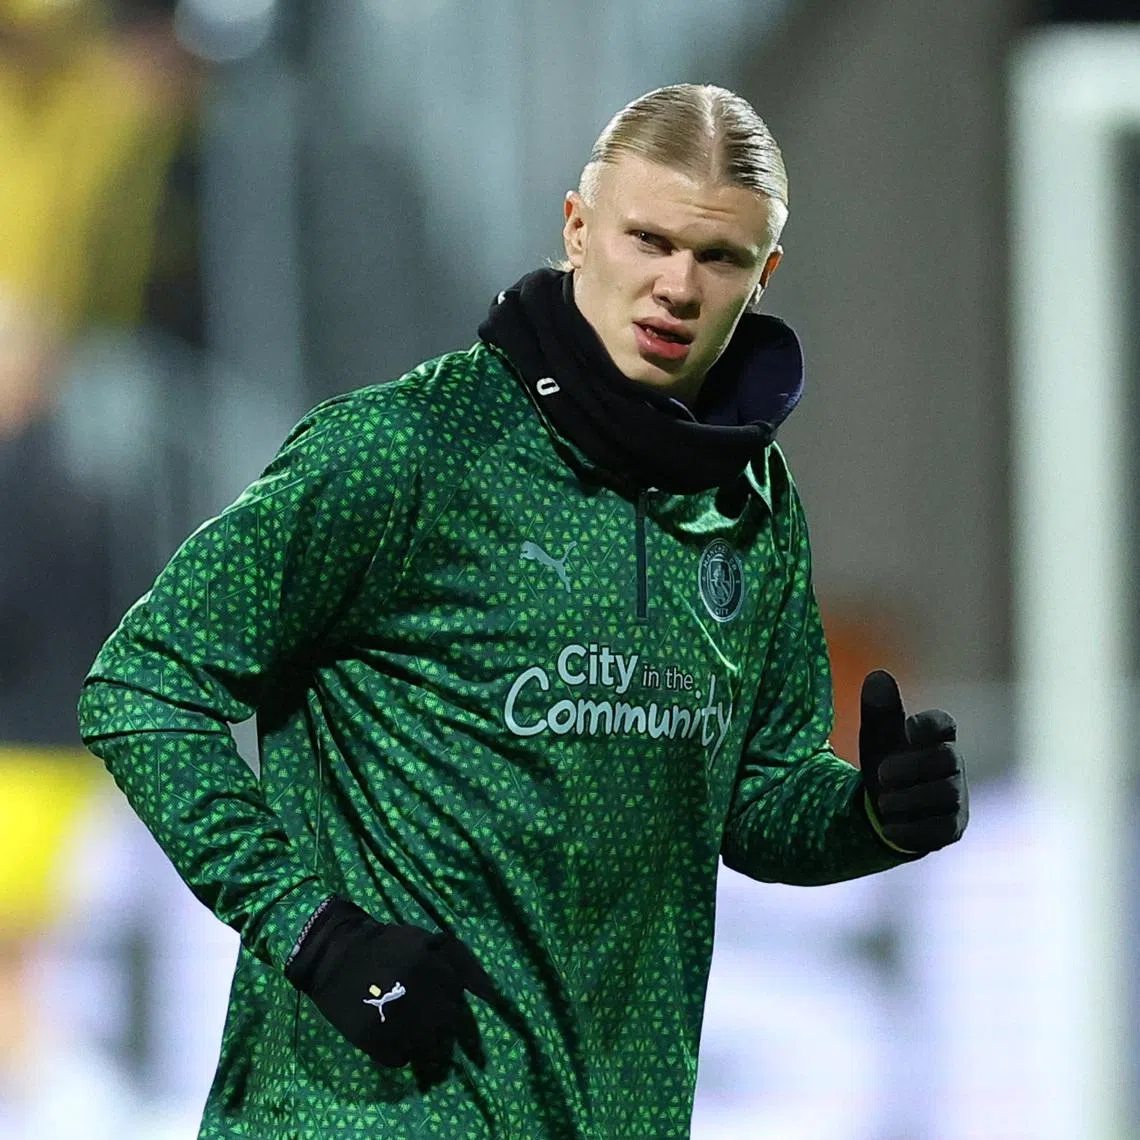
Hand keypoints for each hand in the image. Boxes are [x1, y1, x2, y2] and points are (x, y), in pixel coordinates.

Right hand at [285, 897, 494, 1091]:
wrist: (336, 955)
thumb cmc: (389, 945)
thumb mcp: (431, 941)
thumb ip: (465, 965)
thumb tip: (493, 997)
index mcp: (431, 970)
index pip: (457, 1001)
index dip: (446, 996)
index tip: (433, 989)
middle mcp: (415, 998)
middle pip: (445, 1025)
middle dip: (437, 1016)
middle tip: (418, 1004)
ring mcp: (392, 1023)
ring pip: (426, 1045)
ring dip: (421, 1034)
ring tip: (404, 1017)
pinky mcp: (372, 1041)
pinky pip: (401, 1058)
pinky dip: (399, 1049)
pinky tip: (390, 1030)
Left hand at [858, 669, 967, 853]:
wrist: (883, 812)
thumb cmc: (886, 764)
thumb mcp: (877, 738)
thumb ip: (879, 710)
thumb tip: (877, 675)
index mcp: (937, 738)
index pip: (944, 724)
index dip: (927, 725)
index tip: (906, 730)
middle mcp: (953, 765)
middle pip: (947, 760)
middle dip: (912, 767)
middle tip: (881, 775)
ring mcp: (957, 798)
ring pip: (947, 795)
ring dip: (908, 799)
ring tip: (882, 802)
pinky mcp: (953, 828)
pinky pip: (942, 829)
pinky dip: (911, 829)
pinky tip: (889, 827)